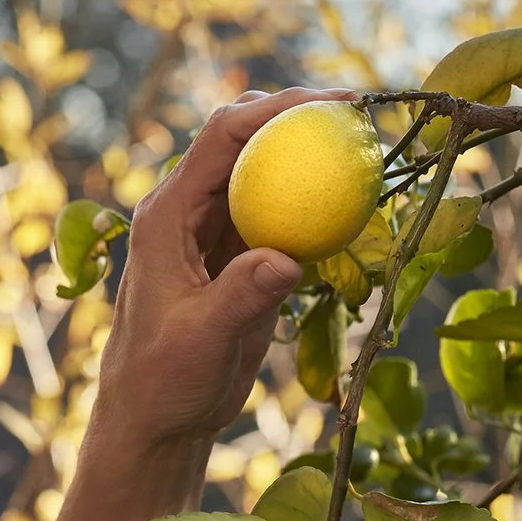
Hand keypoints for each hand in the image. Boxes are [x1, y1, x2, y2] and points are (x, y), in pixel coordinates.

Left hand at [91, 86, 353, 450]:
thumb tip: (287, 259)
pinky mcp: (234, 257)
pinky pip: (275, 216)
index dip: (274, 109)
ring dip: (306, 156)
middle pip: (241, 139)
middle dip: (294, 115)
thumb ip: (240, 297)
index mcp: (166, 216)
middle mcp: (186, 212)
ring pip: (260, 174)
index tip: (331, 102)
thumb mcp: (200, 339)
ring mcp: (211, 232)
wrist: (156, 417)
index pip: (220, 139)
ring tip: (364, 144)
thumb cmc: (163, 380)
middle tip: (358, 112)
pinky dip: (312, 204)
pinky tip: (355, 202)